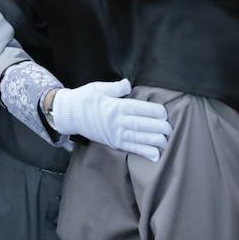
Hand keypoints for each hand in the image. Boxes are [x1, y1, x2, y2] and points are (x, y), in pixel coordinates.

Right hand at [49, 79, 171, 161]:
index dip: (155, 111)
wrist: (68, 114)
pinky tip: (155, 155)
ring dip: (155, 141)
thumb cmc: (84, 98)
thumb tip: (128, 84)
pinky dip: (144, 152)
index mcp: (115, 106)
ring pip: (140, 138)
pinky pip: (131, 148)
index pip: (140, 109)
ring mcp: (115, 134)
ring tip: (166, 141)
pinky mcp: (113, 142)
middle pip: (143, 125)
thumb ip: (115, 87)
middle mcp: (117, 121)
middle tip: (170, 128)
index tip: (164, 113)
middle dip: (159, 128)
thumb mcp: (98, 87)